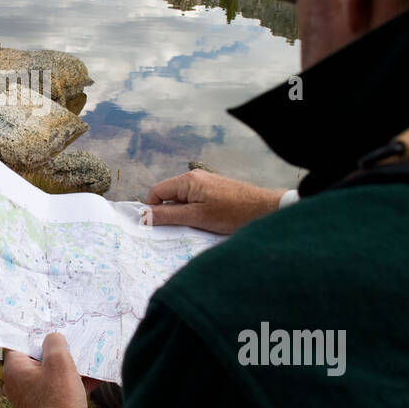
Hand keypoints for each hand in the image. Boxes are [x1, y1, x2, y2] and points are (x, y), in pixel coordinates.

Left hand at [2, 333, 93, 407]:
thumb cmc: (60, 401)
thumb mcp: (60, 363)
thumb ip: (55, 342)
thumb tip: (52, 338)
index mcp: (13, 370)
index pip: (21, 343)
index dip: (39, 335)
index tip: (54, 328)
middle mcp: (16, 384)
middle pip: (38, 359)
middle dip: (59, 353)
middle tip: (75, 344)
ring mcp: (29, 399)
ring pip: (50, 375)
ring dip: (69, 369)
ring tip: (89, 362)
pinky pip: (56, 390)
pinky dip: (71, 384)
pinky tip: (93, 379)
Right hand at [145, 169, 285, 234]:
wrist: (264, 209)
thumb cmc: (232, 213)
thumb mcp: (196, 217)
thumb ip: (168, 215)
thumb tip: (144, 215)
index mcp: (187, 181)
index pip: (157, 192)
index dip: (153, 209)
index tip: (157, 227)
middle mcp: (194, 178)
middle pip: (168, 195)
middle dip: (168, 213)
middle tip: (178, 229)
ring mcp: (205, 183)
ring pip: (182, 200)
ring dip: (183, 214)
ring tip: (196, 226)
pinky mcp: (214, 191)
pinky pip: (194, 201)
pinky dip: (194, 212)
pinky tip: (206, 223)